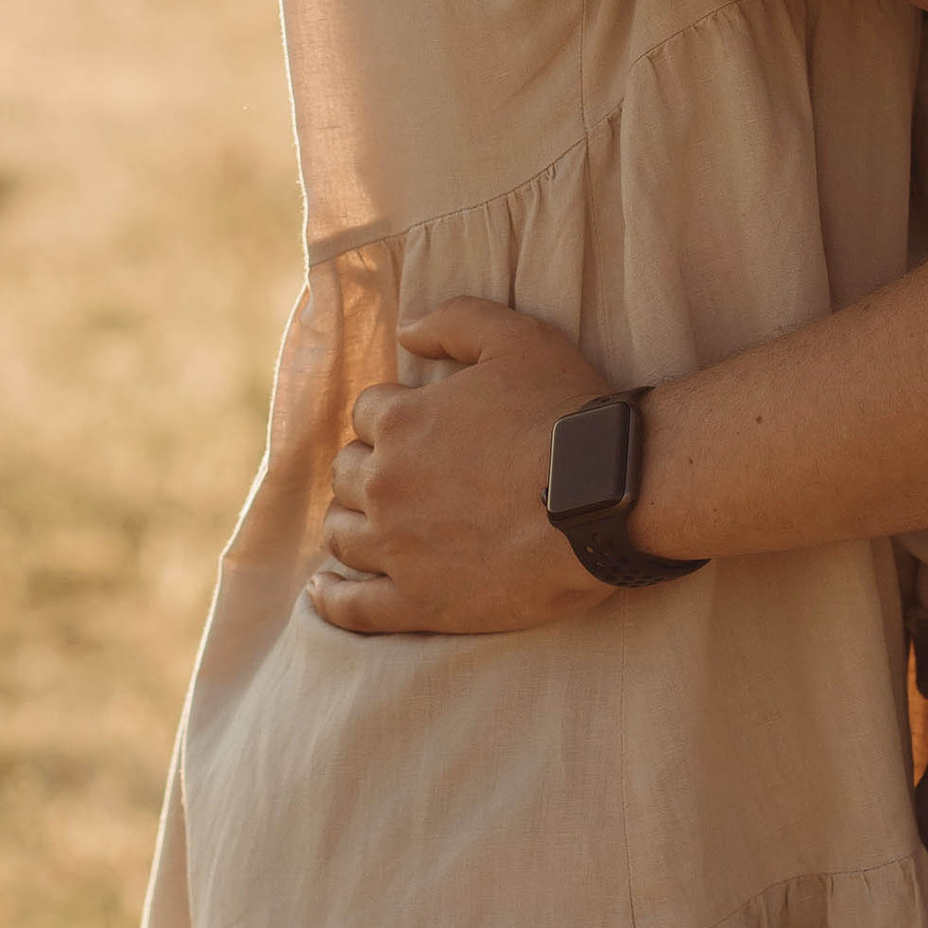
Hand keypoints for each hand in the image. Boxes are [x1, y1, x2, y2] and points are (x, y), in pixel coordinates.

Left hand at [305, 300, 620, 636]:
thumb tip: (404, 330)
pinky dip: (332, 599)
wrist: (605, 499)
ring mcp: (398, 548)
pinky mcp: (419, 603)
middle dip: (366, 468)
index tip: (420, 429)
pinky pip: (354, 607)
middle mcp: (386, 483)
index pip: (366, 414)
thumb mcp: (517, 339)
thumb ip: (454, 319)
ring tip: (367, 525)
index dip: (392, 416)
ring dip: (349, 522)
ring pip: (341, 533)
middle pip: (345, 473)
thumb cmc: (566, 416)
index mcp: (402, 420)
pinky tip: (322, 590)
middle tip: (403, 478)